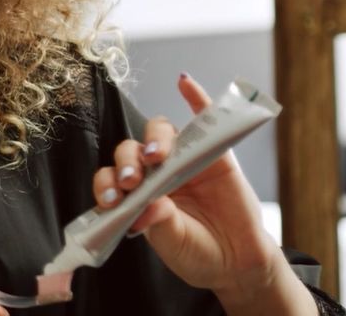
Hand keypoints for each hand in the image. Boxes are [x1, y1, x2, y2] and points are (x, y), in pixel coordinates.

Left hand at [92, 74, 316, 313]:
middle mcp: (154, 173)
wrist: (238, 262)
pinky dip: (194, 96)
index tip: (113, 199)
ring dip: (154, 138)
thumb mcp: (173, 244)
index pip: (111, 178)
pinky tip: (184, 82)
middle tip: (134, 180)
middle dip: (128, 161)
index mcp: (136, 196)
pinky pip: (202, 116)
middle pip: (132, 150)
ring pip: (160, 132)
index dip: (106, 183)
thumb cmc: (198, 254)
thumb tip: (145, 206)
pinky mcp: (212, 151)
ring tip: (157, 156)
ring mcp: (183, 159)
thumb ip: (158, 223)